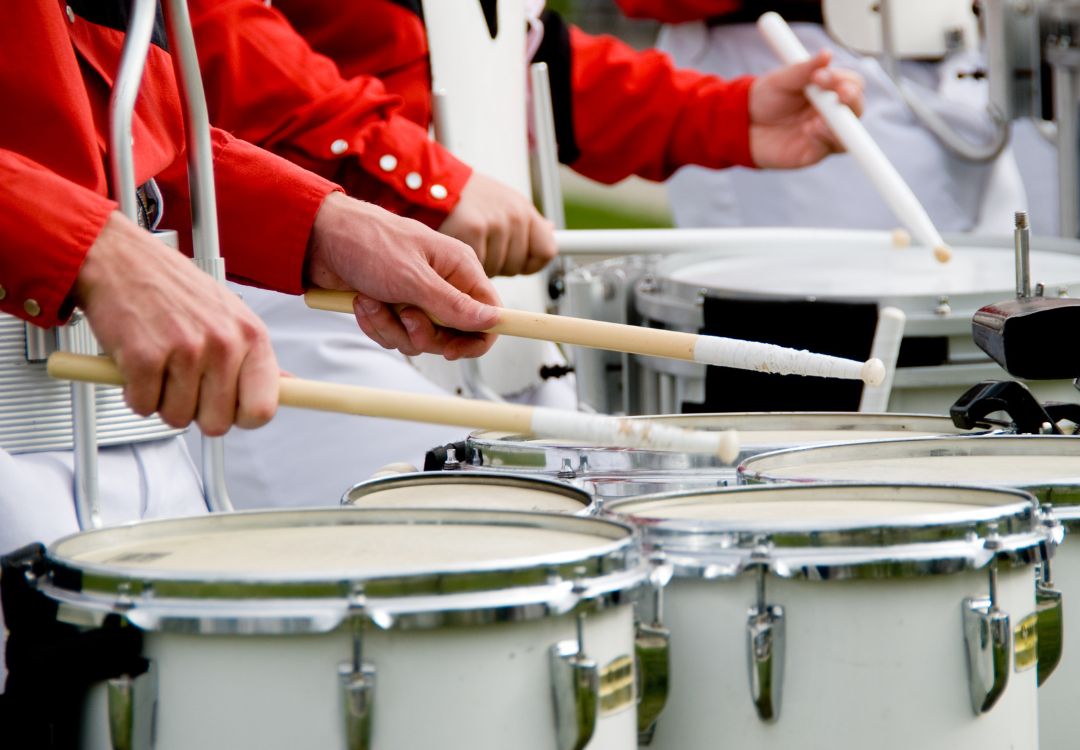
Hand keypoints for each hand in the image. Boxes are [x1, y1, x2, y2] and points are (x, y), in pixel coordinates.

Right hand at [72, 212, 277, 435]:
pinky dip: (134, 393)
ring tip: (161, 366)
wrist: (120, 258)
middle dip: (196, 411)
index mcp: (250, 336)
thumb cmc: (173, 287)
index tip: (230, 410)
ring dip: (162, 399)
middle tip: (184, 382)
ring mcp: (185, 351)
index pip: (263, 410)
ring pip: (178, 418)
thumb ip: (255, 356)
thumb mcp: (231, 314)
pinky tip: (138, 365)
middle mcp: (223, 343)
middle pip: (218, 423)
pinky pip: (143, 406)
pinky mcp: (145, 358)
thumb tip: (288, 387)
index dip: (241, 417)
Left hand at [304, 192, 501, 358]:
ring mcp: (416, 297)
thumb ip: (454, 305)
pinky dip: (375, 325)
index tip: (453, 350)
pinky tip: (362, 303)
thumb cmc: (367, 242)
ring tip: (373, 300)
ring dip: (392, 327)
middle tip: (404, 315)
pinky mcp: (392, 307)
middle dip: (423, 333)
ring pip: (420, 339)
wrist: (317, 237)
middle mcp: (441, 283)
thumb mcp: (413, 277)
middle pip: (453, 334)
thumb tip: (493, 320)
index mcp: (458, 267)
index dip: (478, 337)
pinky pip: (394, 335)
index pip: (489, 312)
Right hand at [438, 172, 557, 276]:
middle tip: (482, 247)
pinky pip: (478, 266)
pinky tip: (460, 245)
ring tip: (470, 243)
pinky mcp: (474, 230)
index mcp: (524, 210)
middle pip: (517, 265)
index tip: (517, 263)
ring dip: (482, 265)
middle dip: (500, 265)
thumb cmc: (467, 199)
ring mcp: (496, 222)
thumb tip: (551, 231)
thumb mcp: (504, 203)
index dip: (531, 264)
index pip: (547, 251)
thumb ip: (528, 223)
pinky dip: (466, 264)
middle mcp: (514, 215)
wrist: (434, 184)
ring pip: (498, 269)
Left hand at [748, 49, 863, 168]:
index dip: (843, 80)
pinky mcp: (816, 152)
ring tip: (819, 118)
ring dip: (839, 122)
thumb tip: (826, 54)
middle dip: (851, 99)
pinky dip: (826, 138)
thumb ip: (804, 69)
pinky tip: (811, 130)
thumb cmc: (765, 99)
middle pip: (856, 107)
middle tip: (840, 93)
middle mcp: (832, 112)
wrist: (743, 126)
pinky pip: (832, 147)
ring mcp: (826, 133)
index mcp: (829, 91)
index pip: (851, 84)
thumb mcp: (782, 79)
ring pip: (849, 130)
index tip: (821, 76)